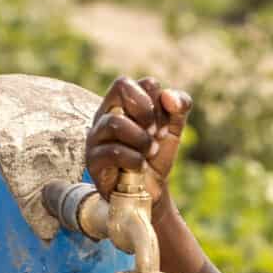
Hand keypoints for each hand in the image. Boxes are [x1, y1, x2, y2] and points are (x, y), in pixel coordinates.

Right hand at [86, 75, 193, 204]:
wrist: (149, 191)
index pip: (136, 82)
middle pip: (121, 86)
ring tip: (150, 152)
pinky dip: (135, 159)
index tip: (162, 125)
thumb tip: (169, 96)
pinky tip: (141, 166)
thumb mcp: (173, 128)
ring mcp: (96, 136)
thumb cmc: (155, 155)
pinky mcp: (93, 160)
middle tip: (156, 133)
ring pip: (115, 122)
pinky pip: (113, 152)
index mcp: (122, 103)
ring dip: (142, 139)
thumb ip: (179, 106)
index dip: (155, 100)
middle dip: (147, 110)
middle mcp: (105, 114)